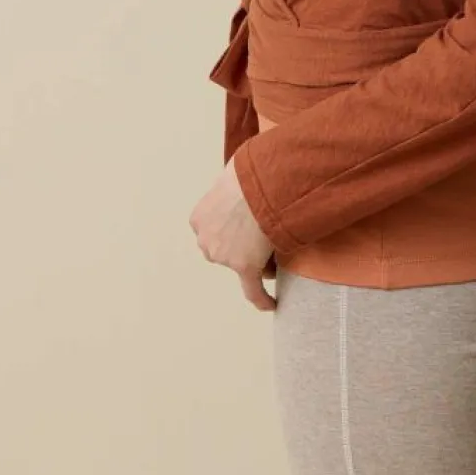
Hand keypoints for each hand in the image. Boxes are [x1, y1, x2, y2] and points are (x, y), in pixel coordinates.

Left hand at [188, 159, 276, 310]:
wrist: (260, 185)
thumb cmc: (250, 172)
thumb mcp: (232, 171)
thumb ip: (232, 181)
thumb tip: (245, 171)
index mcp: (199, 218)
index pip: (215, 230)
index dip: (232, 230)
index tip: (244, 229)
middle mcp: (206, 240)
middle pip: (225, 248)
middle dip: (241, 245)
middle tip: (263, 232)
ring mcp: (223, 256)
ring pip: (241, 263)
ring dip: (255, 258)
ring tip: (276, 244)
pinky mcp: (244, 267)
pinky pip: (253, 289)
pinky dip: (261, 298)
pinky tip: (272, 303)